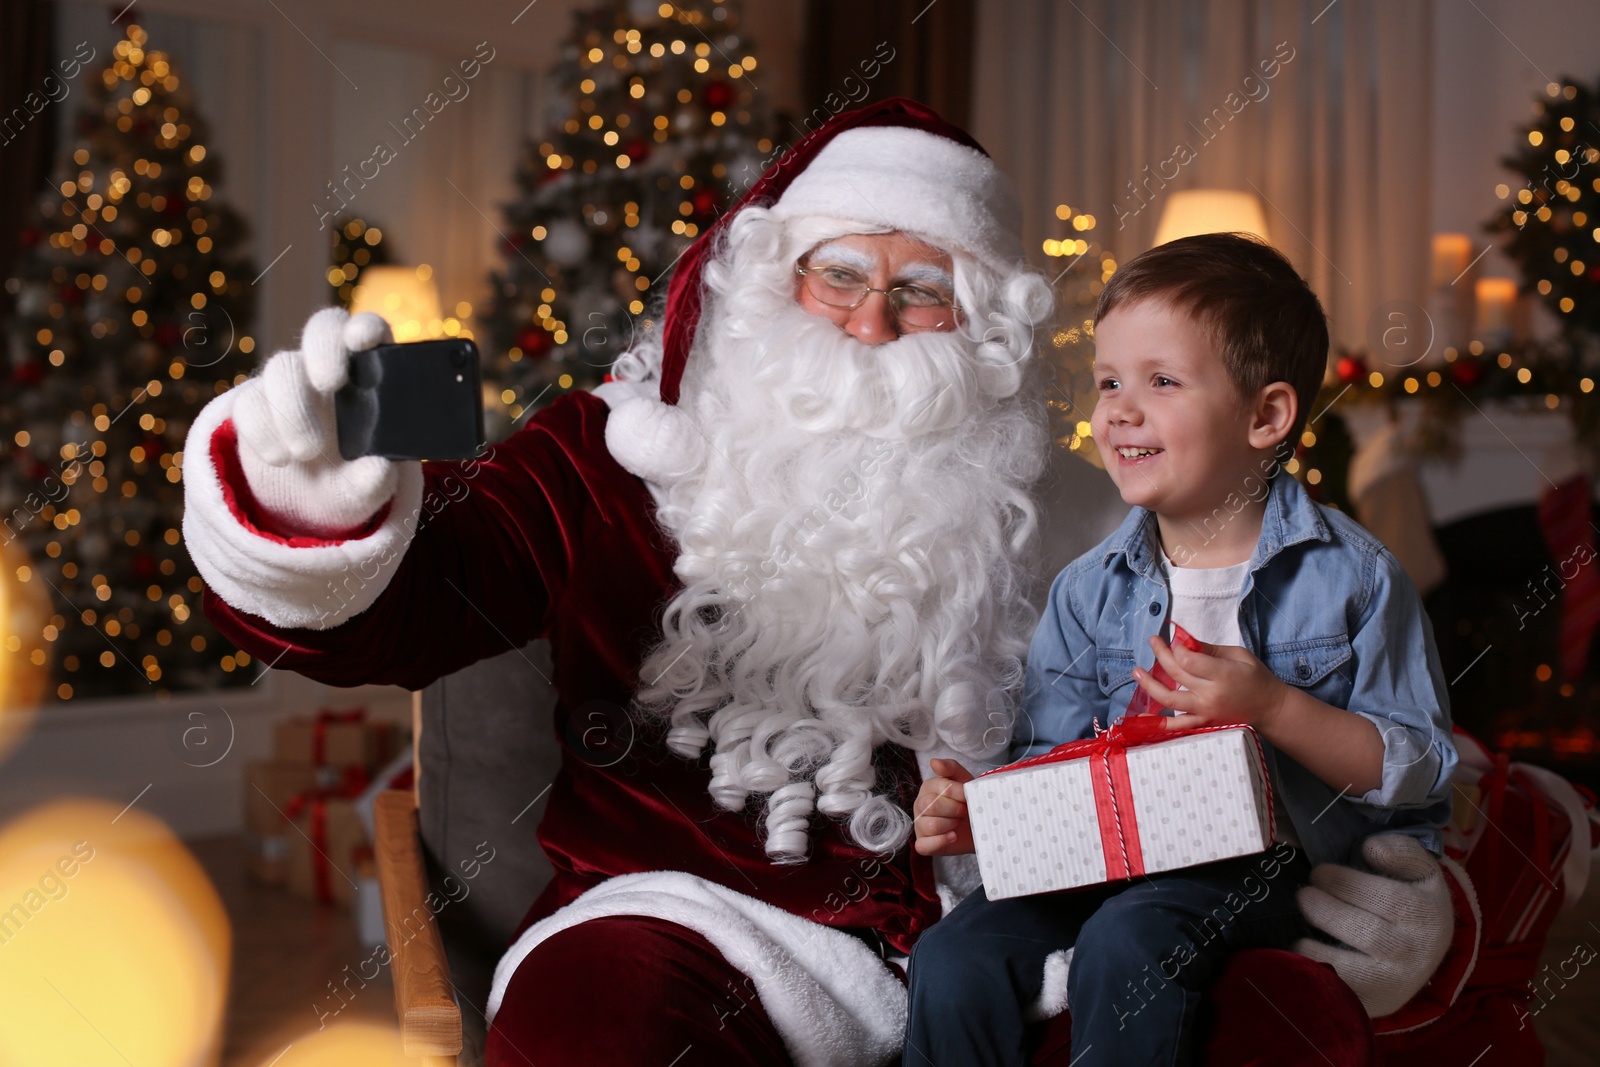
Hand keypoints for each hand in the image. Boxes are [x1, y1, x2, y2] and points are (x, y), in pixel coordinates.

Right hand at [233, 308, 404, 537]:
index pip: (371, 332)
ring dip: (293, 409)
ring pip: (282, 368)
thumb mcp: (368, 490)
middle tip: (331, 382)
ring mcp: (290, 381)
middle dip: (324, 349)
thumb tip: (378, 469)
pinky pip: (249, 403)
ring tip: (307, 452)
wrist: (309, 501)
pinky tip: (279, 459)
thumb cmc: (352, 481)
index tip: (362, 340)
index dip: (366, 328)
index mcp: (371, 375)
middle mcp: (331, 367)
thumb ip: (375, 482)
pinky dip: (262, 432)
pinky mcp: (254, 403)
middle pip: (322, 329)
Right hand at [913, 758, 975, 856]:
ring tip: (958, 823)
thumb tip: (934, 762)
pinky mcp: (923, 844)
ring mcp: (919, 825)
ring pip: (931, 825)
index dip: (960, 794)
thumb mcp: (965, 780)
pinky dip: (941, 841)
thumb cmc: (969, 802)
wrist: (979, 826)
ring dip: (950, 825)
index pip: (943, 788)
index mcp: (928, 788)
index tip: (968, 797)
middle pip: (933, 806)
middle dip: (955, 810)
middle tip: (964, 811)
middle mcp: (920, 805)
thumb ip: (951, 768)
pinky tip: (953, 836)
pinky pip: (925, 845)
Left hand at [1133, 635, 1287, 731]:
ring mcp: (1204, 712)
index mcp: (1222, 675)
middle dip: (1161, 655)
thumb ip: (1209, 649)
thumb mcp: (1238, 655)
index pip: (1188, 660)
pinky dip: (1158, 723)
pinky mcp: (1203, 723)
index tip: (1177, 641)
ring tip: (1137, 671)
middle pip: (1176, 675)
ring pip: (1169, 699)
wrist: (1269, 708)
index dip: (1178, 648)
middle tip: (1153, 642)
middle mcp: (1210, 695)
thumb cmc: (1256, 678)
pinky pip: (1177, 725)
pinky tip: (1141, 716)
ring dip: (1150, 685)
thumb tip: (1183, 640)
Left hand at [1293, 833, 1453, 1016]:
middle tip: (1303, 895)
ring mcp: (1396, 982)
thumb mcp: (1420, 871)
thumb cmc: (1411, 900)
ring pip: (1352, 968)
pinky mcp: (1376, 1002)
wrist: (1425, 954)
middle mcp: (1417, 952)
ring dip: (1314, 947)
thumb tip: (1372, 847)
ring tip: (1298, 931)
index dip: (1346, 882)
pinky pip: (1341, 991)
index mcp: (1428, 914)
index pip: (1387, 897)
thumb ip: (1402, 851)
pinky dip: (1315, 973)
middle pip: (1367, 933)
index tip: (1319, 872)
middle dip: (1324, 909)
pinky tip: (1297, 955)